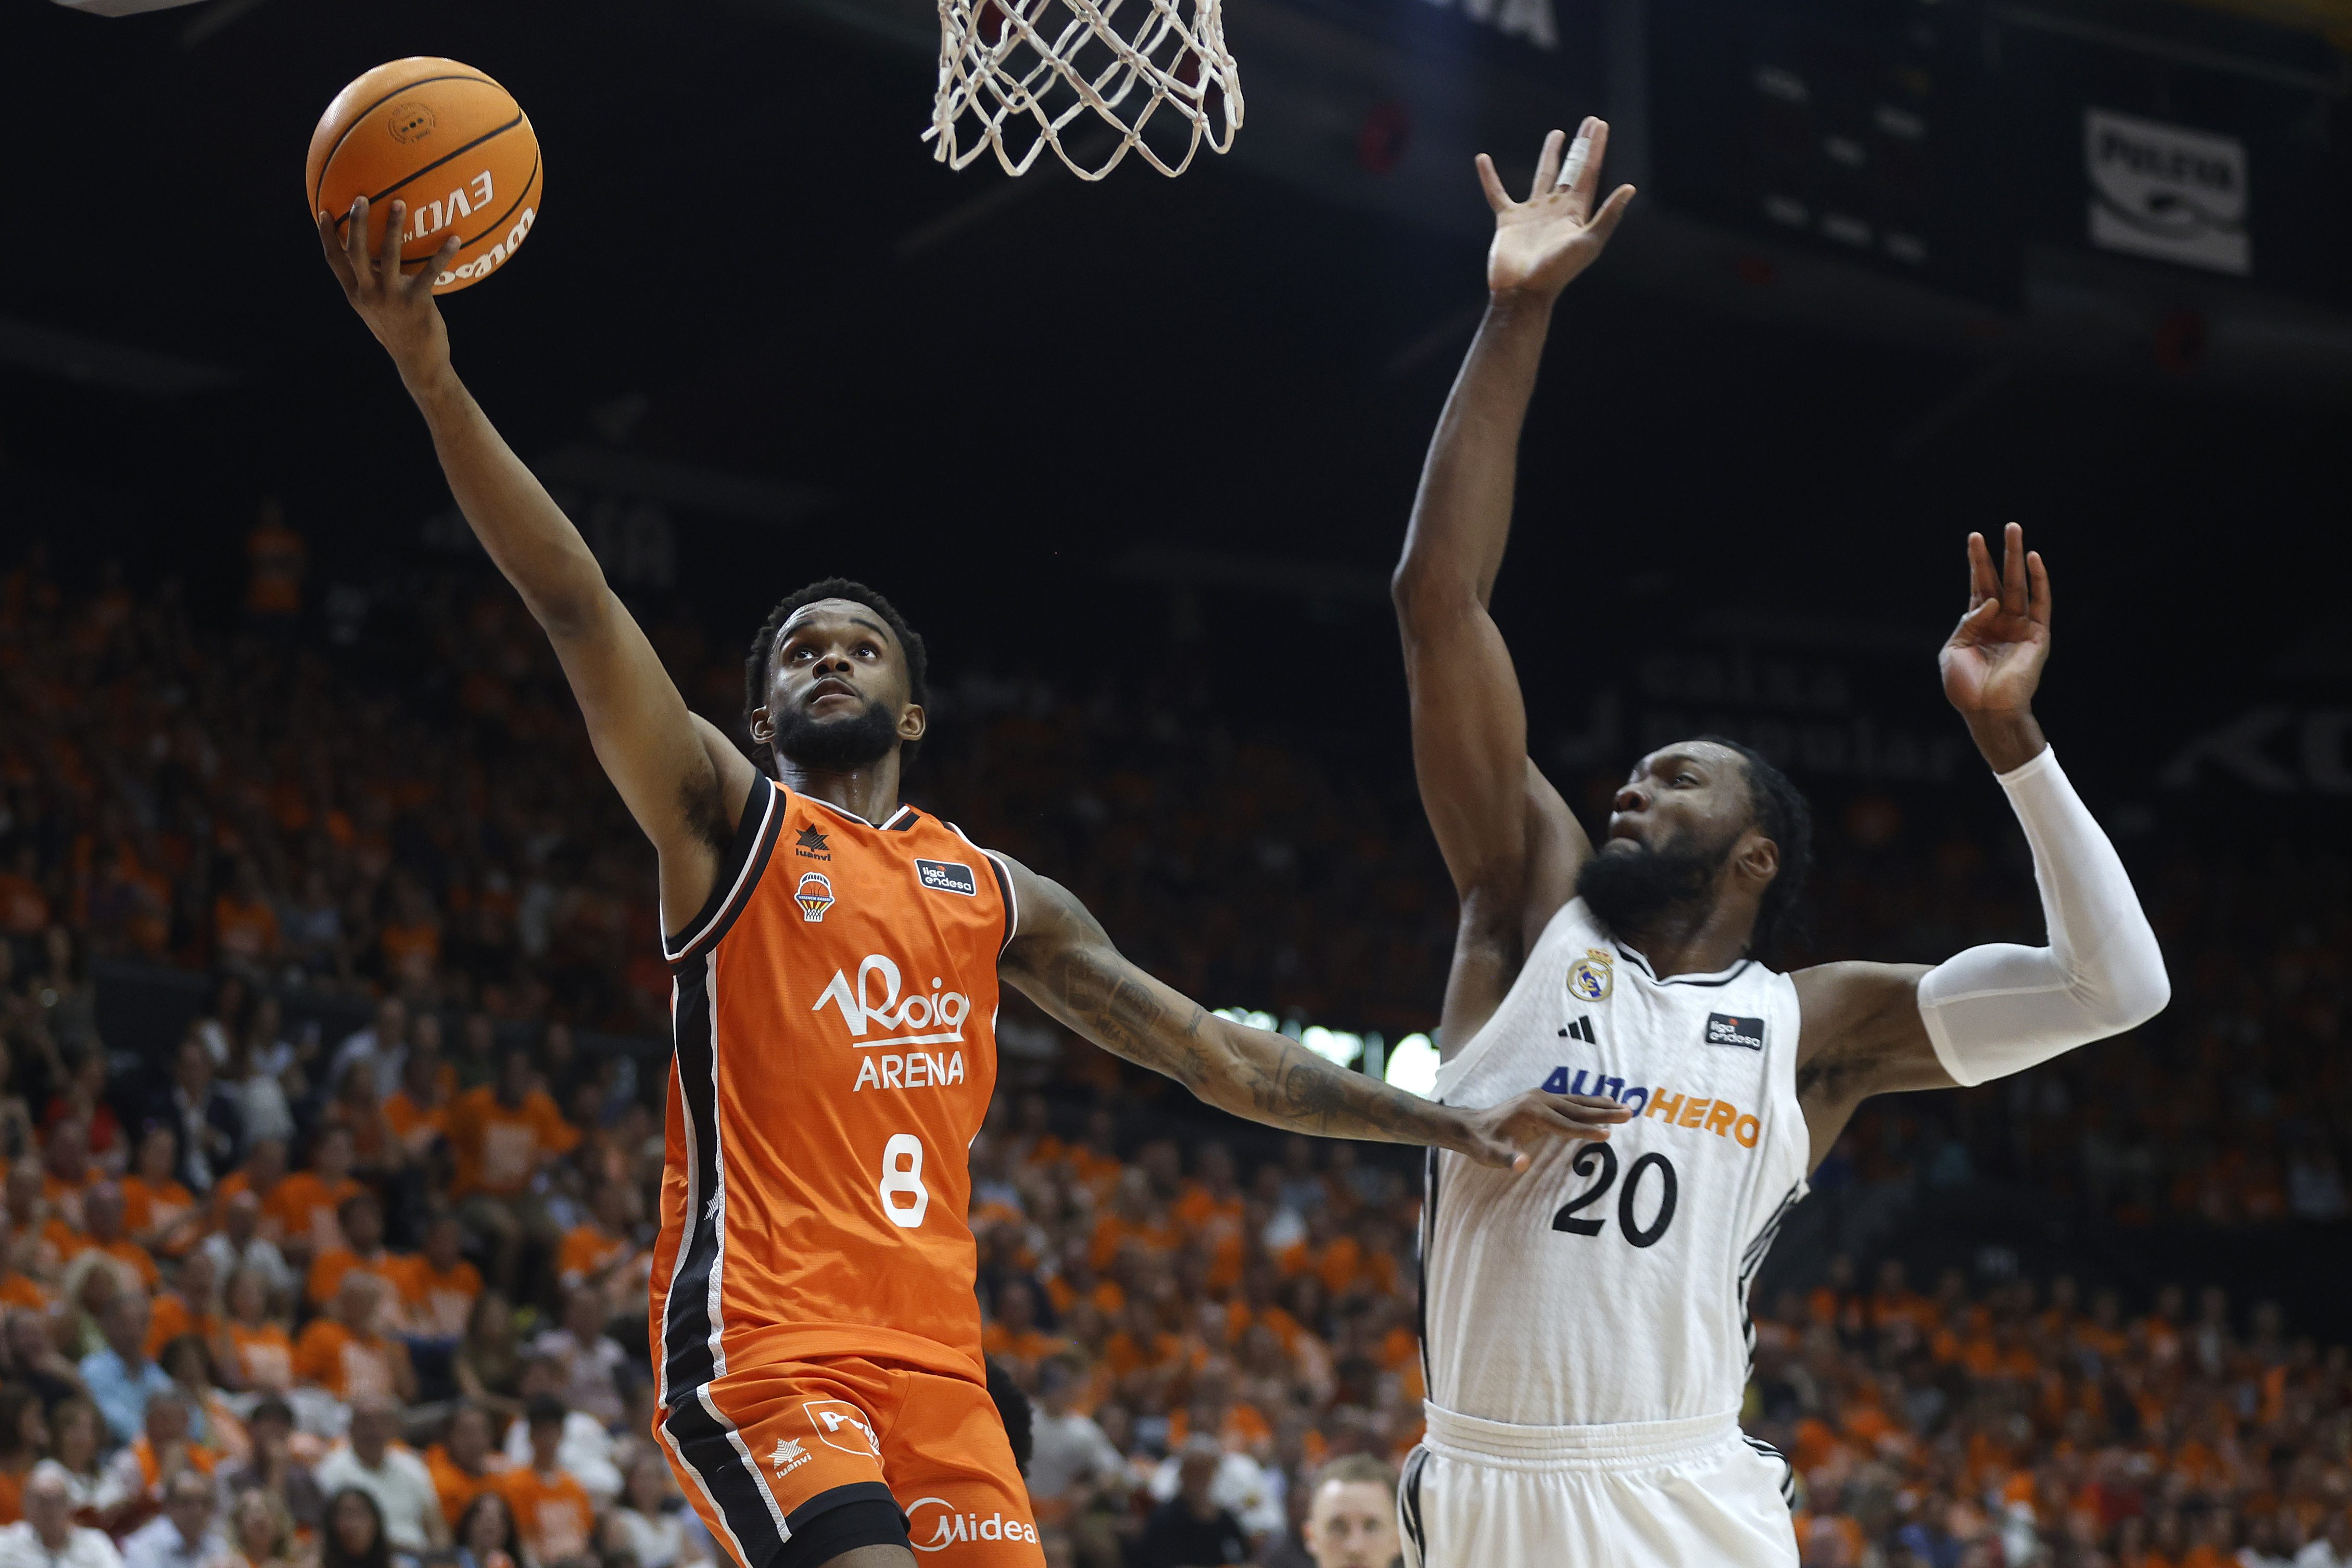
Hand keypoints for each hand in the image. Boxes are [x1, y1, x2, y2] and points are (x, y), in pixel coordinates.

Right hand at [316, 196, 461, 382]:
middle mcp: (368, 293)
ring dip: (393, 227)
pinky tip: (454, 239)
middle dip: (356, 223)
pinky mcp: (416, 302)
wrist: (417, 361)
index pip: (334, 260)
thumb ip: (370, 284)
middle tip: (360, 198)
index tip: (323, 211)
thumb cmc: (398, 330)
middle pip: (355, 251)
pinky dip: (443, 255)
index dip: (326, 235)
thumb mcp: (376, 308)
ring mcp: (391, 298)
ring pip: (388, 255)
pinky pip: (430, 272)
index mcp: (355, 293)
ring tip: (399, 203)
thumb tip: (373, 256)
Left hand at [1451, 1091, 1629, 1170]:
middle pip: (1578, 1108)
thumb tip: (1522, 1164)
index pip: (1565, 1125)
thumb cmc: (1482, 1144)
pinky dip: (1589, 1102)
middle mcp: (1539, 1100)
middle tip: (1629, 1113)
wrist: (1470, 1126)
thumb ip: (1506, 1159)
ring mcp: (1541, 1097)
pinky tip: (1603, 1102)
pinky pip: (1571, 1101)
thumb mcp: (1490, 1154)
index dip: (1586, 1131)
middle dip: (1604, 1112)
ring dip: (1601, 1105)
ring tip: (1624, 1107)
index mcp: (1531, 1113)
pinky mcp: (1542, 1099)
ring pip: (1577, 1101)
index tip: (1608, 1135)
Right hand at [1478, 119, 1636, 299]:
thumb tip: (1630, 188)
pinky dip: (1489, 177)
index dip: (1595, 148)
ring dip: (1550, 155)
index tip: (1600, 125)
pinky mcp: (1508, 220)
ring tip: (1557, 134)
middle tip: (1589, 123)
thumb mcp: (1588, 242)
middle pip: (1571, 169)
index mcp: (1576, 212)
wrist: (1522, 293)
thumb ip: (1608, 215)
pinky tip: (1482, 159)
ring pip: (1543, 176)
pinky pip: (1497, 193)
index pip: (1589, 172)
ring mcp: (1532, 213)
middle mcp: (1556, 209)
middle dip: (1581, 146)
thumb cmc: (1556, 272)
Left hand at [1940, 523, 2051, 769]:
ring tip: (2016, 531)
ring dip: (2019, 558)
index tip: (1974, 538)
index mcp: (1978, 624)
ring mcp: (2019, 626)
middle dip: (2001, 553)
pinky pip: (2040, 603)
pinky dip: (2040, 581)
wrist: (1986, 711)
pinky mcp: (2037, 635)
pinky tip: (2035, 560)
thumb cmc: (1965, 687)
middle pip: (2000, 579)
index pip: (1978, 585)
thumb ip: (1967, 622)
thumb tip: (1987, 601)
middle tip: (2007, 525)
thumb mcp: (1954, 651)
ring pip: (2020, 584)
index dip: (1978, 562)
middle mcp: (2000, 620)